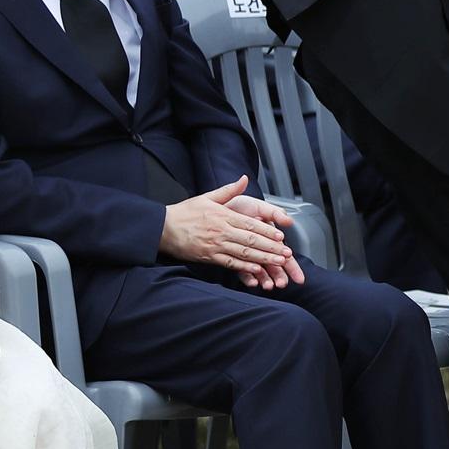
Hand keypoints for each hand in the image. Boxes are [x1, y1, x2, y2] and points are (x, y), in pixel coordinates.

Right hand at [159, 176, 303, 289]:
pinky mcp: (209, 257)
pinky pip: (230, 263)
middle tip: (287, 253)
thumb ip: (229, 190)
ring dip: (263, 259)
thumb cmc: (185, 212)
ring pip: (244, 253)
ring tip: (278, 262)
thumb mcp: (207, 196)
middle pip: (251, 241)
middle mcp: (222, 231)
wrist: (161, 227)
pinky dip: (245, 267)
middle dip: (271, 248)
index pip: (251, 224)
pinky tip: (257, 270)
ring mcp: (215, 245)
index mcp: (224, 215)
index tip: (281, 236)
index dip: (268, 231)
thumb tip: (244, 178)